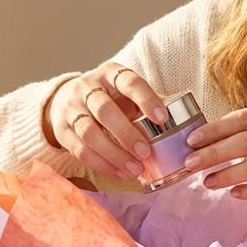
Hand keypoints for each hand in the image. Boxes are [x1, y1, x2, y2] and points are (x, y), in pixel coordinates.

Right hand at [46, 64, 169, 179]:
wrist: (66, 99)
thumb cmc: (110, 98)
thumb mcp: (127, 93)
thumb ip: (149, 103)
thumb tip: (184, 123)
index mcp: (111, 73)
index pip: (129, 82)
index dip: (146, 99)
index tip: (163, 118)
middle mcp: (88, 87)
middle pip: (105, 110)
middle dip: (127, 134)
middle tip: (146, 153)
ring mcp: (71, 108)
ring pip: (89, 133)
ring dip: (113, 154)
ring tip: (135, 170)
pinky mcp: (61, 130)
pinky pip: (79, 150)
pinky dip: (101, 164)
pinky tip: (119, 173)